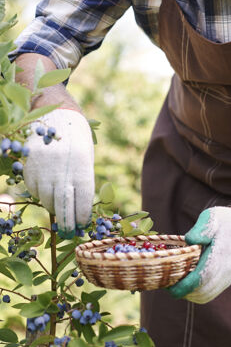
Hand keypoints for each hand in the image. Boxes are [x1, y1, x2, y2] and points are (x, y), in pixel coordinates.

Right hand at [23, 109, 94, 237]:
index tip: (82, 225)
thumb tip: (78, 210)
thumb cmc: (78, 139)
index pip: (82, 201)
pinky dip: (41, 194)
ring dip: (54, 208)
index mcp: (82, 167)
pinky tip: (48, 190)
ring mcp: (43, 169)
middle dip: (67, 222)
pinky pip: (34, 190)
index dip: (82, 217)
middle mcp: (61, 170)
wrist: (57, 115)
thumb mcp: (86, 158)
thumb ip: (81, 181)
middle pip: (63, 206)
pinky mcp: (29, 167)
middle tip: (69, 231)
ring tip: (60, 208)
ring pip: (47, 200)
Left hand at [168, 206, 230, 303]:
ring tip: (174, 284)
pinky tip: (185, 285)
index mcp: (223, 253)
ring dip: (188, 294)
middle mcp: (227, 269)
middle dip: (183, 290)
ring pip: (204, 296)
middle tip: (166, 283)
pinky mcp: (225, 282)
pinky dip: (194, 294)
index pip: (203, 276)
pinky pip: (208, 295)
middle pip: (202, 290)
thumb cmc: (221, 224)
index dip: (186, 284)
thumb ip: (202, 229)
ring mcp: (227, 278)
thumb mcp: (211, 219)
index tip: (170, 286)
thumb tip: (189, 240)